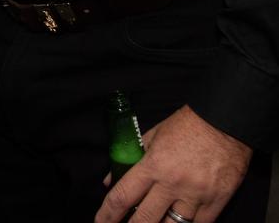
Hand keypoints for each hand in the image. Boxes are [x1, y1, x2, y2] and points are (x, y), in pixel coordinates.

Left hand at [95, 105, 251, 222]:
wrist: (226, 120)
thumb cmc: (187, 125)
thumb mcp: (154, 134)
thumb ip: (133, 157)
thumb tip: (111, 180)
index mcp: (154, 164)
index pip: (123, 196)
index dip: (108, 215)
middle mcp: (172, 183)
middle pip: (144, 220)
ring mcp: (195, 196)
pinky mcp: (216, 203)